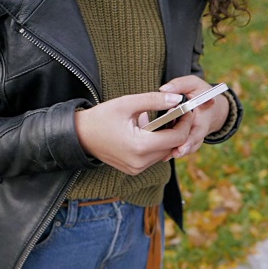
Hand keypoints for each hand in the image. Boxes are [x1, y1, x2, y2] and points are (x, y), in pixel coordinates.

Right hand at [75, 92, 192, 174]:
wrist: (80, 136)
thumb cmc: (101, 118)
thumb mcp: (127, 103)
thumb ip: (154, 100)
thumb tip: (177, 98)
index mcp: (139, 146)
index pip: (176, 138)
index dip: (185, 123)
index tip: (187, 109)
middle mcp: (140, 162)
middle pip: (173, 147)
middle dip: (179, 129)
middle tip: (179, 112)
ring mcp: (137, 168)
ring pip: (165, 153)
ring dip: (169, 137)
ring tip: (166, 119)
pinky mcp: (134, 169)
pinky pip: (155, 157)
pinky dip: (159, 144)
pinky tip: (154, 130)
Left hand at [159, 76, 229, 160]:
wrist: (209, 103)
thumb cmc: (199, 92)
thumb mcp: (192, 84)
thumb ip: (179, 85)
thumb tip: (163, 89)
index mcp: (203, 116)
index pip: (198, 130)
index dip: (191, 139)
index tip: (182, 145)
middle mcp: (200, 129)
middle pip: (192, 142)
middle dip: (184, 149)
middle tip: (174, 154)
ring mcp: (195, 135)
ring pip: (188, 146)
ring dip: (178, 152)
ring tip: (166, 157)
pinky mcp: (187, 138)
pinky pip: (182, 146)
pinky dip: (173, 150)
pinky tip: (163, 155)